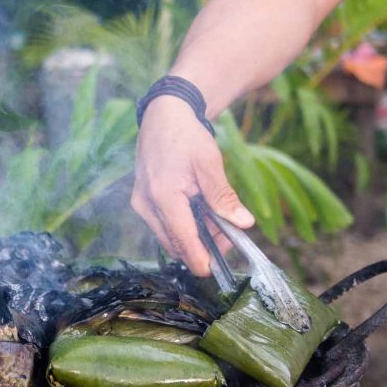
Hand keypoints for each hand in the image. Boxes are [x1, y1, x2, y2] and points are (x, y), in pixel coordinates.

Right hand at [131, 96, 253, 275]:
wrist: (164, 116)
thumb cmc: (186, 136)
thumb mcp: (209, 164)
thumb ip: (224, 197)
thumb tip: (244, 224)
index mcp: (163, 196)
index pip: (183, 241)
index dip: (202, 260)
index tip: (218, 270)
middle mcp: (146, 205)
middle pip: (176, 244)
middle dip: (203, 246)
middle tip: (229, 232)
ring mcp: (141, 205)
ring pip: (169, 238)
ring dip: (193, 238)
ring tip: (216, 218)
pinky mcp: (142, 203)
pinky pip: (163, 226)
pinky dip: (183, 227)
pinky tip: (200, 212)